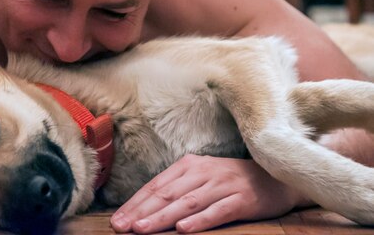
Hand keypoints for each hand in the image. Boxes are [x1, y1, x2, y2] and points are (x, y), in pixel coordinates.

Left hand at [110, 154, 302, 232]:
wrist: (276, 178)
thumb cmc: (231, 181)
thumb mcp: (201, 178)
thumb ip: (177, 190)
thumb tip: (145, 209)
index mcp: (189, 165)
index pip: (156, 186)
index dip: (135, 204)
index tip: (117, 220)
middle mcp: (203, 172)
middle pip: (166, 194)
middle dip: (141, 212)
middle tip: (121, 227)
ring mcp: (222, 185)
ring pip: (187, 203)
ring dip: (162, 217)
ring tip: (142, 229)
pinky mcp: (242, 199)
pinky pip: (217, 211)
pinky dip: (200, 220)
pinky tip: (183, 229)